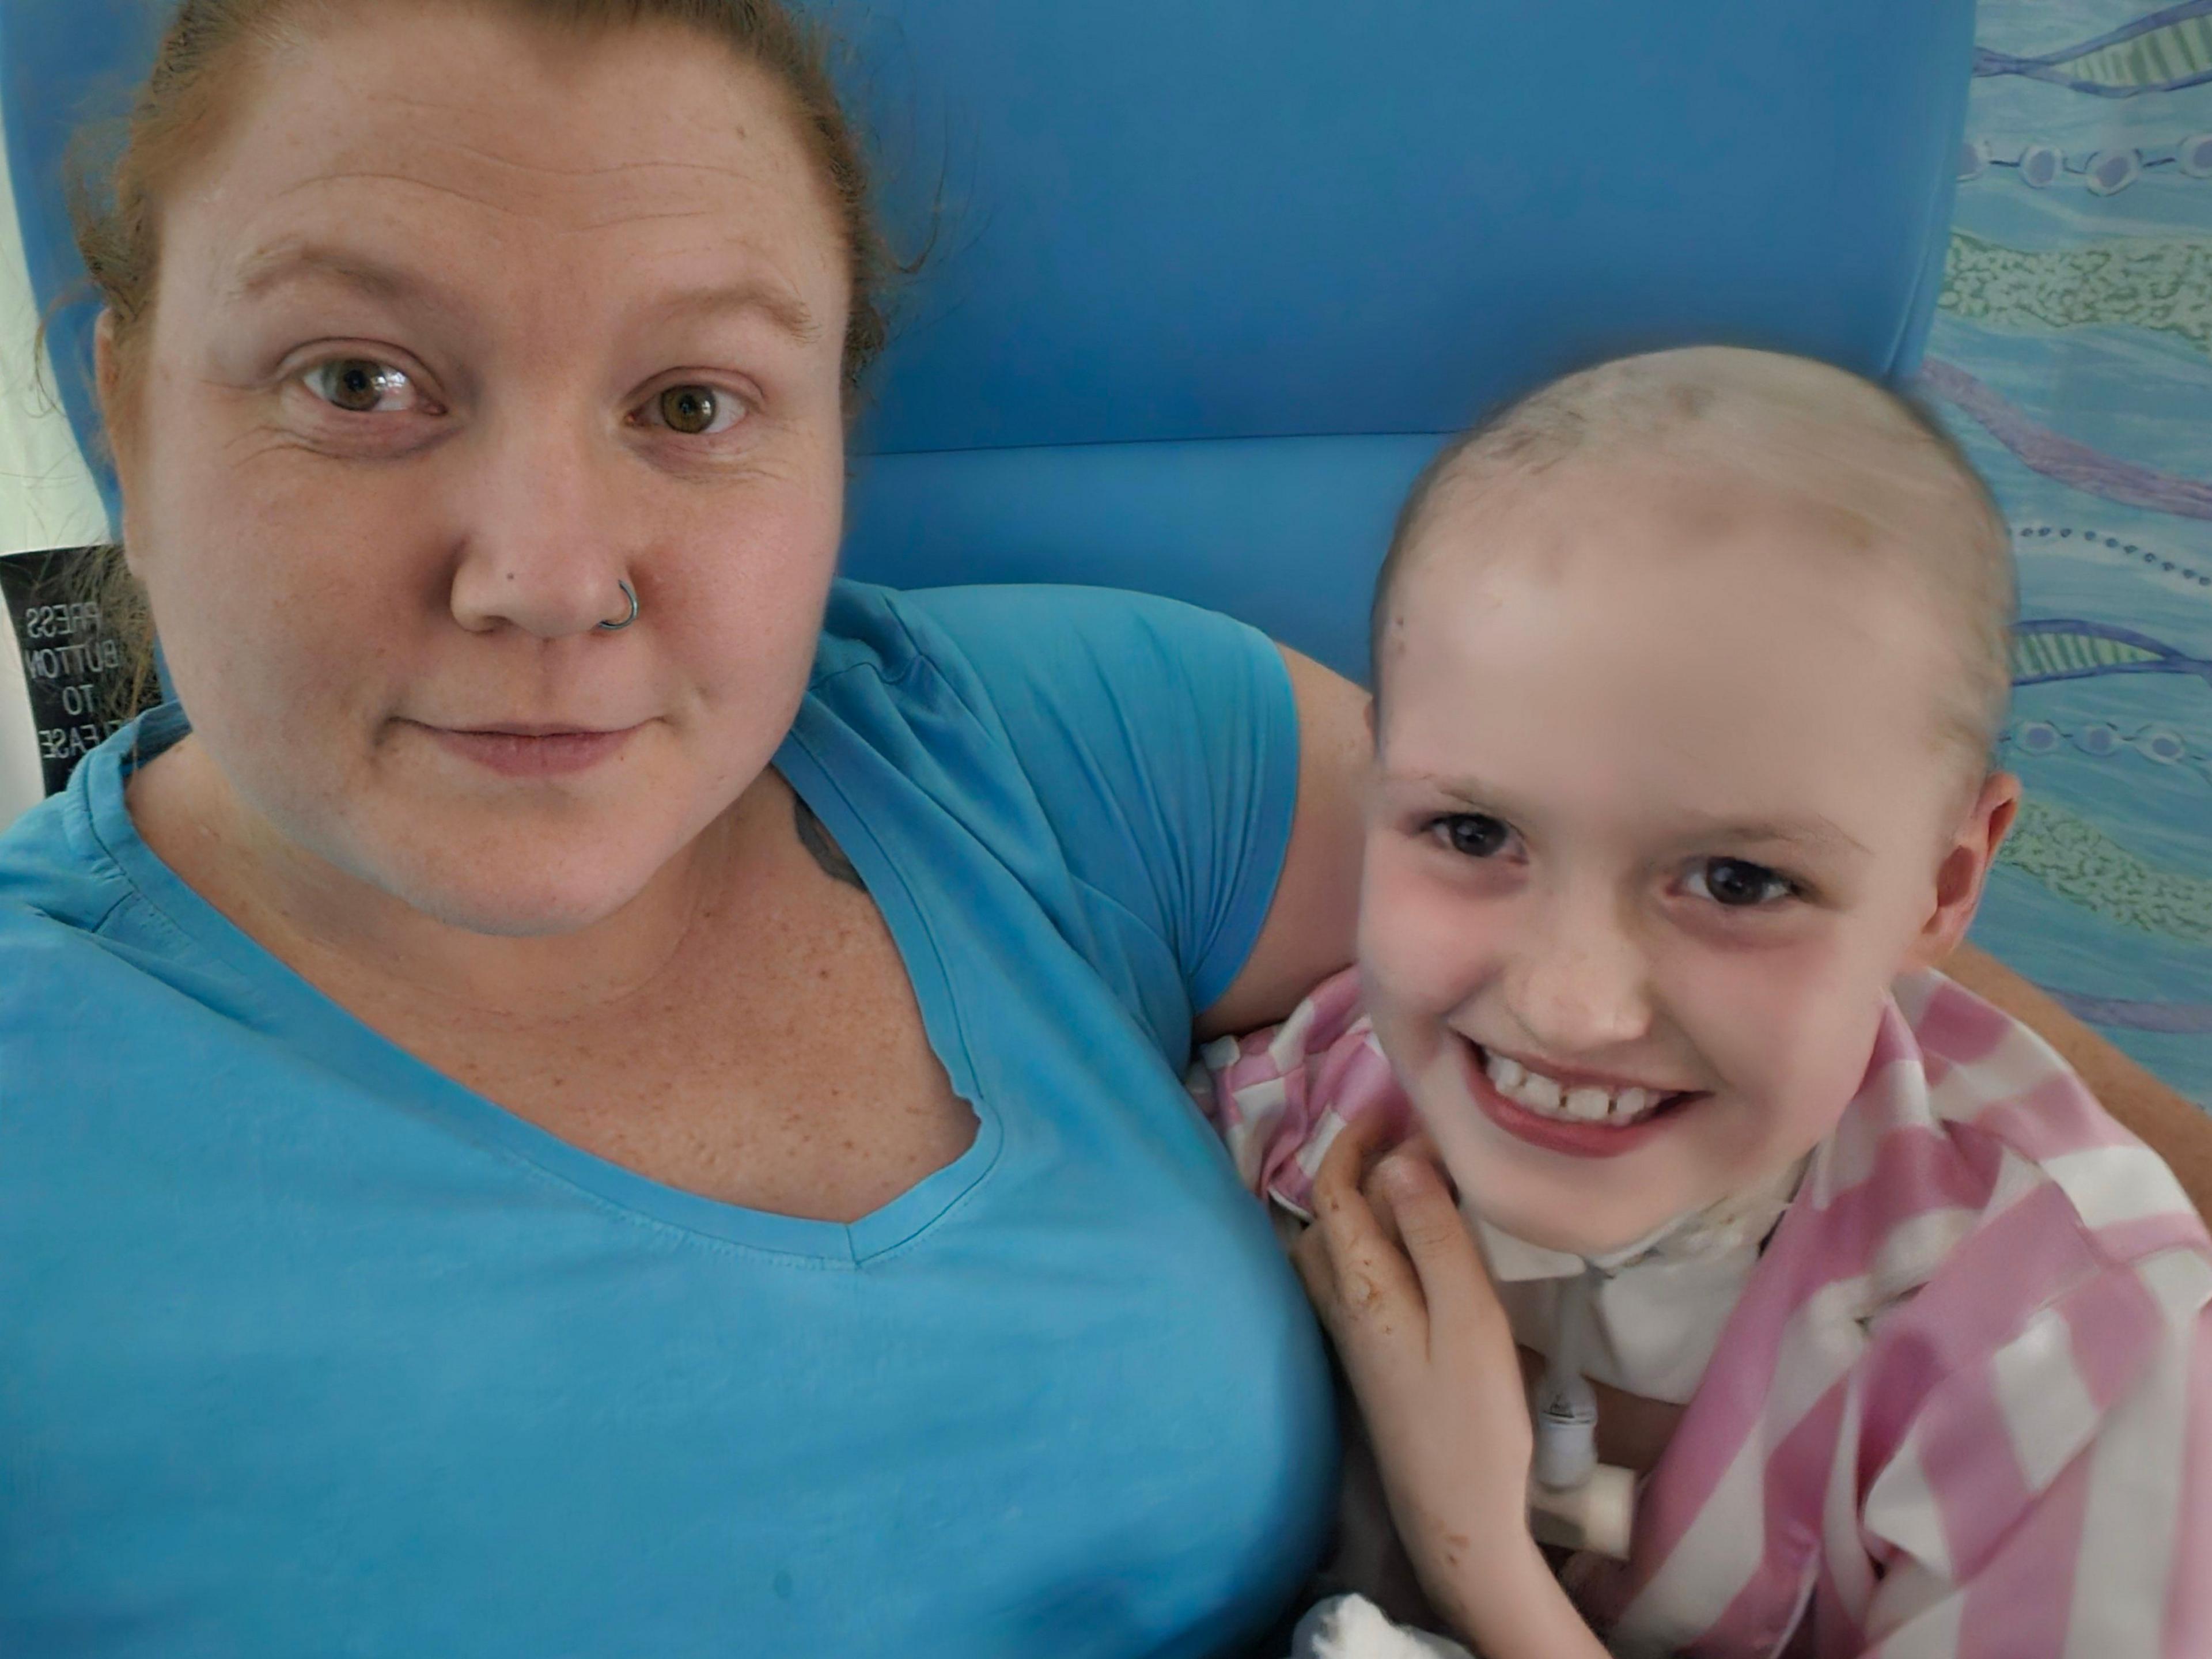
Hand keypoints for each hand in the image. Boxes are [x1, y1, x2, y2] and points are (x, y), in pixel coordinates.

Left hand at [1292, 1114, 1607, 1658]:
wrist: (1460, 1520)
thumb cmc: (1472, 1419)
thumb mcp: (1468, 1318)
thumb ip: (1433, 1235)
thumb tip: (1399, 1157)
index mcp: (1363, 1287)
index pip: (1333, 1192)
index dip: (1354, 1140)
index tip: (1395, 1105)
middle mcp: (1342, 1308)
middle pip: (1323, 1219)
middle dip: (1351, 1166)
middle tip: (1407, 1135)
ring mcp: (1351, 1339)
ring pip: (1330, 1252)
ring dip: (1354, 1207)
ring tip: (1404, 1180)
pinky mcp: (1368, 1363)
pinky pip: (1348, 1281)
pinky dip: (1365, 1245)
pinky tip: (1403, 1251)